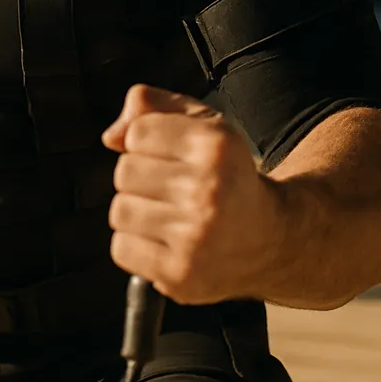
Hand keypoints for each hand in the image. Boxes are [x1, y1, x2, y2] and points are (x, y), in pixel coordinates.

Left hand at [102, 84, 283, 304]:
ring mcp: (195, 236)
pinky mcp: (181, 273)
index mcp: (215, 145)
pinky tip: (165, 242)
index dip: (148, 144)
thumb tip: (111, 136)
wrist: (270, 241)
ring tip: (170, 217)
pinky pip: (121, 248)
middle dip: (142, 179)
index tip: (174, 157)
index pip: (138, 132)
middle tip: (174, 191)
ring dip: (137, 214)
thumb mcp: (203, 126)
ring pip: (120, 211)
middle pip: (124, 172)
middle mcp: (208, 190)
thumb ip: (153, 108)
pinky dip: (135, 246)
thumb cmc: (227, 178)